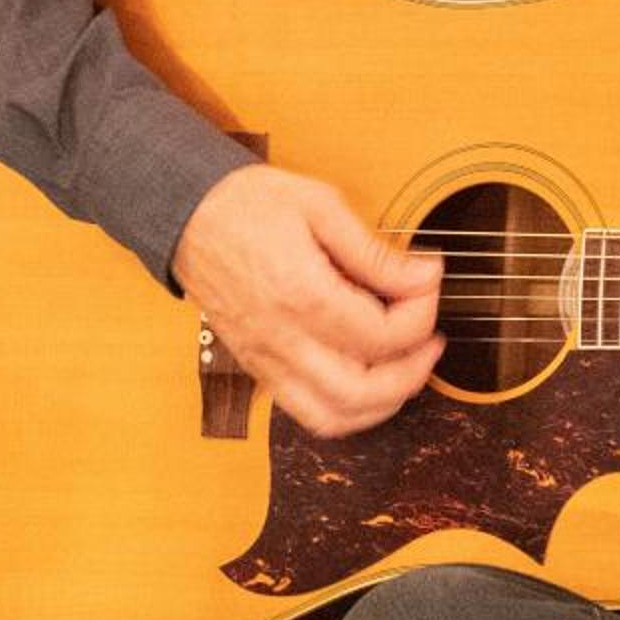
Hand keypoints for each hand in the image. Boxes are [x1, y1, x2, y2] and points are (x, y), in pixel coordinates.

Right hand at [171, 165, 443, 436]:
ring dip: (383, 403)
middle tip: (431, 340)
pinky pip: (306, 412)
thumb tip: (423, 277)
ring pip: (333, 415)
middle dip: (412, 372)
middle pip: (362, 391)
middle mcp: (282, 338)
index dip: (422, 311)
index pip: (381, 333)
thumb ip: (373, 251)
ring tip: (407, 367)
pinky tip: (369, 381)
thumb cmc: (249, 204)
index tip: (429, 279)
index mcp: (301, 294)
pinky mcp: (258, 367)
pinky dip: (347, 410)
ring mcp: (266, 359)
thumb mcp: (320, 206)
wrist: (187, 214)